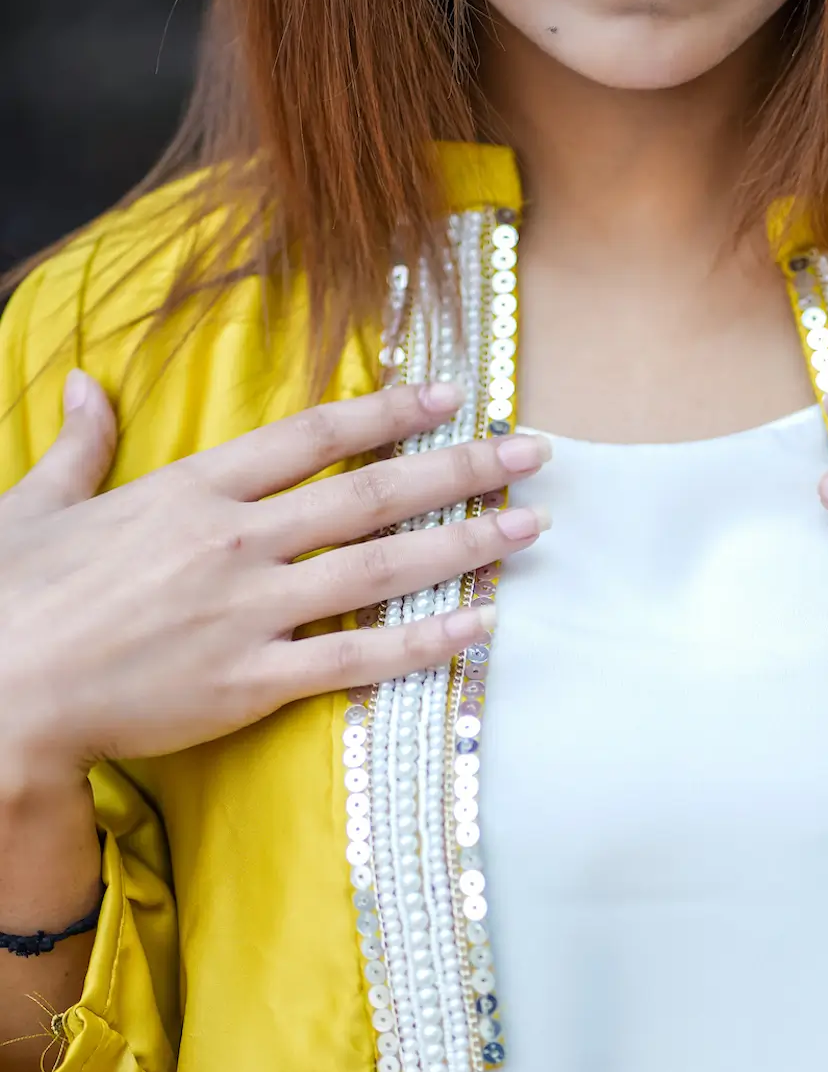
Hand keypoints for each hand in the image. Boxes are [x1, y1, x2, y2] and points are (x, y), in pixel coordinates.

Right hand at [0, 370, 550, 781]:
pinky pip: (359, 660)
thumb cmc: (11, 597)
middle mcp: (235, 542)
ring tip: (529, 529)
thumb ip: (79, 444)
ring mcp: (250, 612)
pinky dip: (425, 645)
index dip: (389, 409)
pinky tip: (480, 627)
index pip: (313, 435)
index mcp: (190, 489)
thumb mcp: (34, 503)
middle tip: (532, 455)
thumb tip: (83, 384)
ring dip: (464, 546)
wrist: (1, 687)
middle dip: (461, 469)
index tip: (449, 394)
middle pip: (372, 492)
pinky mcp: (254, 681)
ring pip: (382, 569)